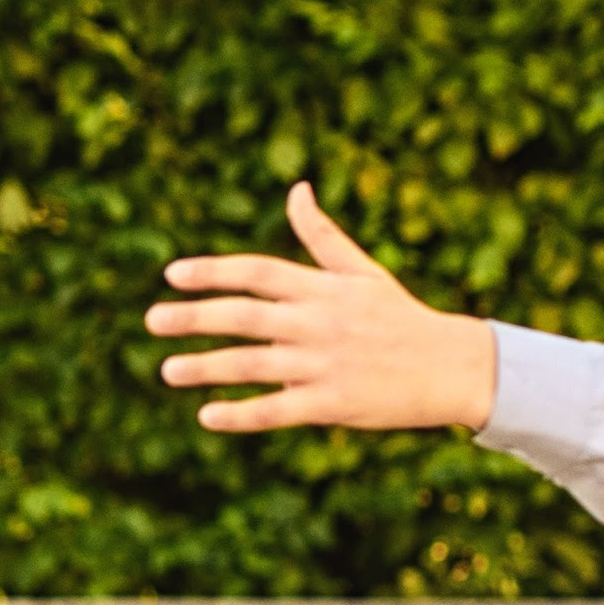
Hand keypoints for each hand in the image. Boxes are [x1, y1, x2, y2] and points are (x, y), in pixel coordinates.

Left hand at [146, 185, 500, 434]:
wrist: (452, 367)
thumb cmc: (400, 317)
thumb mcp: (362, 271)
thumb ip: (321, 236)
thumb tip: (296, 188)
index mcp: (322, 288)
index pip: (257, 272)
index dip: (213, 272)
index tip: (171, 275)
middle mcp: (319, 322)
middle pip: (246, 315)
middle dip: (195, 316)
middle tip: (151, 319)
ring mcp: (325, 364)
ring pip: (254, 364)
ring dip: (207, 367)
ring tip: (167, 370)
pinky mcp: (334, 404)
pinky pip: (278, 410)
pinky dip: (242, 414)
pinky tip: (207, 416)